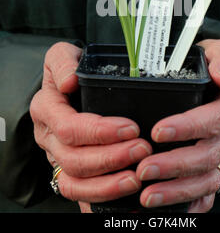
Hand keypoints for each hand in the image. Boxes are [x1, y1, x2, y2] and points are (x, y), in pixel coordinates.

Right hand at [30, 42, 151, 210]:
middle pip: (74, 159)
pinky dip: (104, 197)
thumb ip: (63, 61)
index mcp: (46, 109)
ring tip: (138, 176)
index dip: (100, 131)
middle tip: (143, 149)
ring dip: (108, 184)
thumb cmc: (71, 68)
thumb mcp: (63, 54)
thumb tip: (68, 82)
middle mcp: (48, 137)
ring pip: (74, 183)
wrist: (69, 84)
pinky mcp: (70, 172)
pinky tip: (128, 193)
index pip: (68, 127)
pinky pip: (80, 194)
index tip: (131, 127)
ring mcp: (57, 157)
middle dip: (111, 158)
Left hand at [136, 39, 219, 211]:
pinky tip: (167, 207)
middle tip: (143, 169)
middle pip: (208, 154)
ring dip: (177, 189)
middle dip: (175, 164)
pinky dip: (190, 202)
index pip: (214, 119)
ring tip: (147, 195)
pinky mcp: (216, 165)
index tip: (158, 131)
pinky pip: (208, 191)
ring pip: (207, 177)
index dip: (188, 127)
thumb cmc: (213, 63)